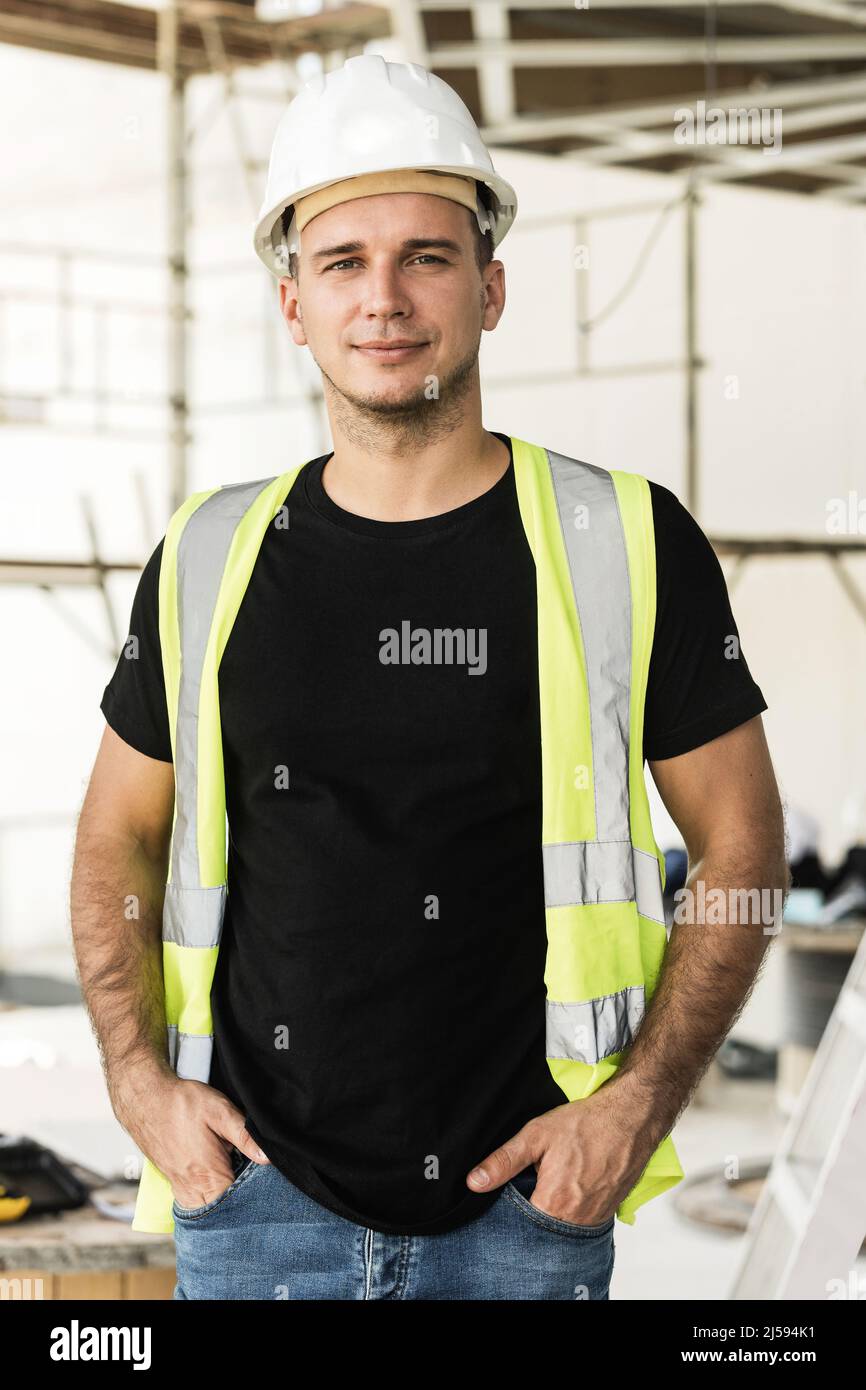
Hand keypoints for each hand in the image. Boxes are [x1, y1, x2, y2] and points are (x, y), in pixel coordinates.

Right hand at [113, 1066, 270, 1209]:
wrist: (145, 1098)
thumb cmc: (182, 1103)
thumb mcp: (220, 1111)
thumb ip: (245, 1136)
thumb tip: (268, 1157)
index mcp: (207, 1174)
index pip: (237, 1203)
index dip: (255, 1197)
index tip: (266, 1190)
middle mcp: (192, 1187)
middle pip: (222, 1210)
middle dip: (240, 1204)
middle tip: (255, 1188)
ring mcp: (180, 1187)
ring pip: (206, 1209)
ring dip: (222, 1202)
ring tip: (238, 1185)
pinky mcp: (173, 1181)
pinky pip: (193, 1202)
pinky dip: (207, 1198)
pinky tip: (217, 1183)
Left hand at [465, 1084, 657, 1225]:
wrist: (632, 1117)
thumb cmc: (586, 1123)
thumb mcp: (536, 1135)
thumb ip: (503, 1161)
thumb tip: (474, 1183)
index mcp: (554, 1204)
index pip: (520, 1226)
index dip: (510, 1213)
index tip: (507, 1195)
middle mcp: (576, 1220)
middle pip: (542, 1228)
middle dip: (531, 1212)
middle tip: (531, 1183)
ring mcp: (595, 1218)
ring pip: (563, 1226)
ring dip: (552, 1211)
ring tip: (550, 1183)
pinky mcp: (609, 1211)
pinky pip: (582, 1220)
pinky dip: (572, 1209)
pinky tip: (570, 1186)